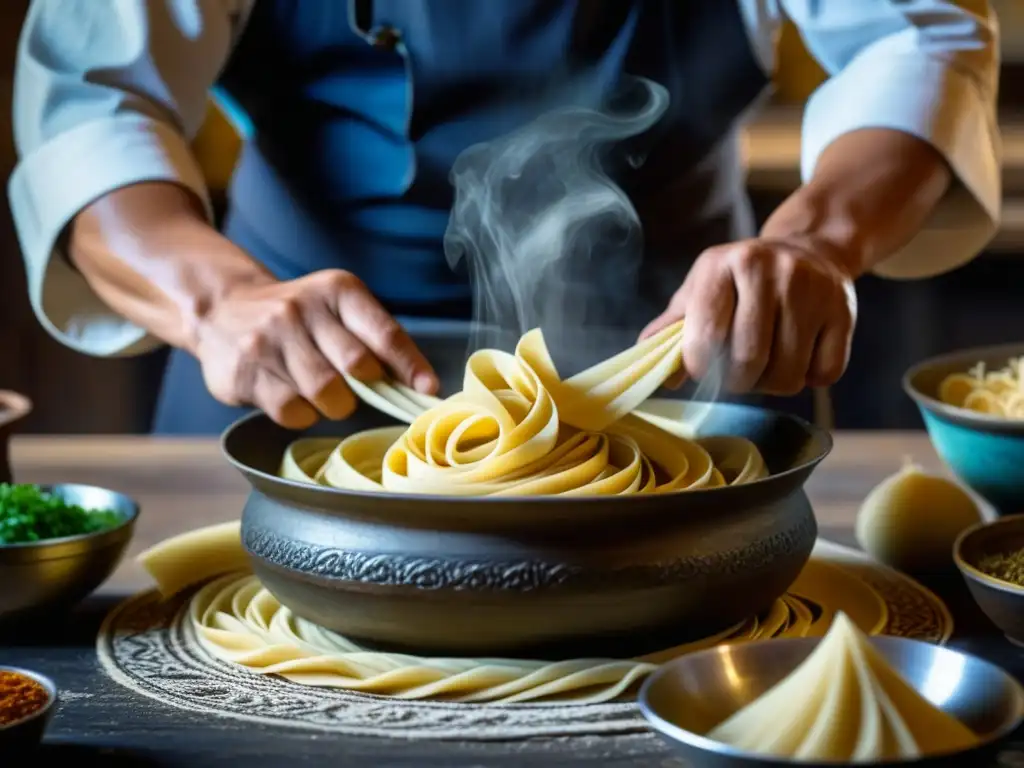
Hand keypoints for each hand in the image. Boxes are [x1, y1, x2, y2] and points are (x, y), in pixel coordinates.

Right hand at [191, 270, 437, 427]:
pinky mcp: (246, 372)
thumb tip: (421, 386)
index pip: (384, 332)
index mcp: (337, 290)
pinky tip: (292, 395)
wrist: (221, 308)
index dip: (410, 365)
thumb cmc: (300, 319)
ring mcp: (270, 339)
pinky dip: (302, 414)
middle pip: (358, 367)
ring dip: (334, 404)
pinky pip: (293, 411)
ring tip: (319, 389)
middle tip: (355, 388)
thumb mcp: (339, 310)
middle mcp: (302, 308)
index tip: (428, 389)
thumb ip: (376, 341)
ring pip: (327, 394)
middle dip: (365, 388)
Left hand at [640, 237, 857, 395]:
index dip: (700, 366)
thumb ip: (672, 327)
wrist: (809, 249)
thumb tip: (643, 359)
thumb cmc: (740, 280)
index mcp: (721, 265)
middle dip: (738, 382)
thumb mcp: (700, 290)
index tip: (702, 369)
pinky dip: (810, 378)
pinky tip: (800, 356)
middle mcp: (768, 270)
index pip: (706, 336)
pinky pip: (824, 373)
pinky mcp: (844, 310)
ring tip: (767, 365)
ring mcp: (811, 289)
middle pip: (749, 361)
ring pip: (787, 373)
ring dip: (772, 384)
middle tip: (737, 375)